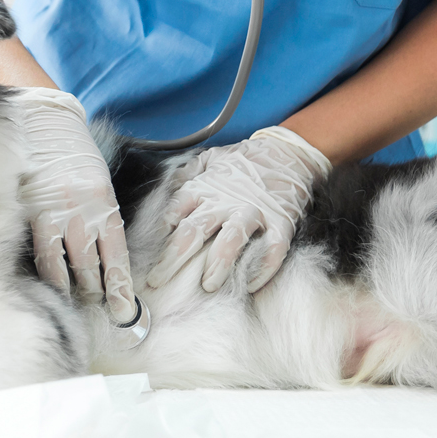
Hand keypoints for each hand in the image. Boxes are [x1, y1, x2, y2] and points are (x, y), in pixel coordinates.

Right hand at [11, 87, 136, 323]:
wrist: (45, 124)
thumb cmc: (74, 157)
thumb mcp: (98, 183)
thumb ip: (101, 217)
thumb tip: (103, 258)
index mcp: (106, 204)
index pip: (117, 256)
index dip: (122, 287)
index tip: (126, 310)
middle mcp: (85, 212)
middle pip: (95, 266)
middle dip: (100, 293)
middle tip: (103, 311)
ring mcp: (59, 214)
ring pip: (70, 266)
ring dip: (76, 289)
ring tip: (80, 302)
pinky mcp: (34, 214)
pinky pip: (44, 255)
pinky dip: (50, 276)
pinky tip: (53, 289)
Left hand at [144, 125, 330, 293]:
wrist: (287, 152)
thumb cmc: (245, 161)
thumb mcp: (210, 159)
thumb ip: (186, 174)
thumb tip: (164, 189)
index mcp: (205, 188)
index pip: (174, 212)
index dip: (159, 236)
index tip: (149, 255)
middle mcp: (225, 202)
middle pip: (194, 231)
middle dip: (173, 259)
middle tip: (158, 281)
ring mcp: (254, 213)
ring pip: (232, 240)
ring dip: (218, 264)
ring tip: (208, 285)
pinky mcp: (281, 223)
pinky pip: (272, 249)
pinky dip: (262, 268)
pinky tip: (251, 284)